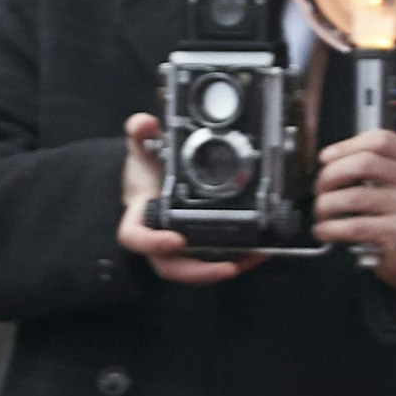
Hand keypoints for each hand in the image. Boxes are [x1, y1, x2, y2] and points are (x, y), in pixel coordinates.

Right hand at [114, 114, 259, 284]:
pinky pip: (214, 260)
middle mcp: (157, 238)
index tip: (176, 240)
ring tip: (252, 258)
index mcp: (140, 217)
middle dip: (198, 272)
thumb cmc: (146, 170)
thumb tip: (144, 123)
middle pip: (170, 267)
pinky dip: (237, 259)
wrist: (152, 180)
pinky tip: (259, 252)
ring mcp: (177, 247)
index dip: (153, 243)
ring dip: (224, 269)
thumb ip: (141, 134)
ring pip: (194, 270)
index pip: (136, 238)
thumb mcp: (142, 148)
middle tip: (226, 267)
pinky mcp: (198, 247)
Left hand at [310, 126, 395, 293]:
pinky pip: (355, 227)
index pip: (380, 141)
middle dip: (331, 175)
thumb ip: (369, 168)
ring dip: (326, 205)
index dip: (346, 146)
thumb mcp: (392, 185)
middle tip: (319, 189)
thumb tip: (329, 161)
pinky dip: (330, 229)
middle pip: (365, 164)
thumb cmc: (395, 218)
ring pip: (354, 197)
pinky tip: (324, 231)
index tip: (325, 158)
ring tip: (321, 212)